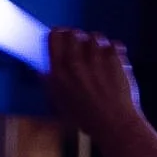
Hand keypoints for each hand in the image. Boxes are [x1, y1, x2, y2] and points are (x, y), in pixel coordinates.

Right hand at [46, 30, 142, 144]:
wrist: (114, 124)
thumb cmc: (88, 119)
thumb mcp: (60, 104)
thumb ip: (50, 84)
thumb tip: (41, 71)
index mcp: (59, 72)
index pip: (54, 37)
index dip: (58, 34)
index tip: (61, 35)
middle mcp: (76, 62)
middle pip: (73, 32)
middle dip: (77, 37)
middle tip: (80, 45)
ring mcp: (96, 59)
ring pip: (94, 36)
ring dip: (96, 43)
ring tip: (99, 56)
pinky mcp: (115, 58)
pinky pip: (113, 43)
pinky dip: (113, 49)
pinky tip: (112, 60)